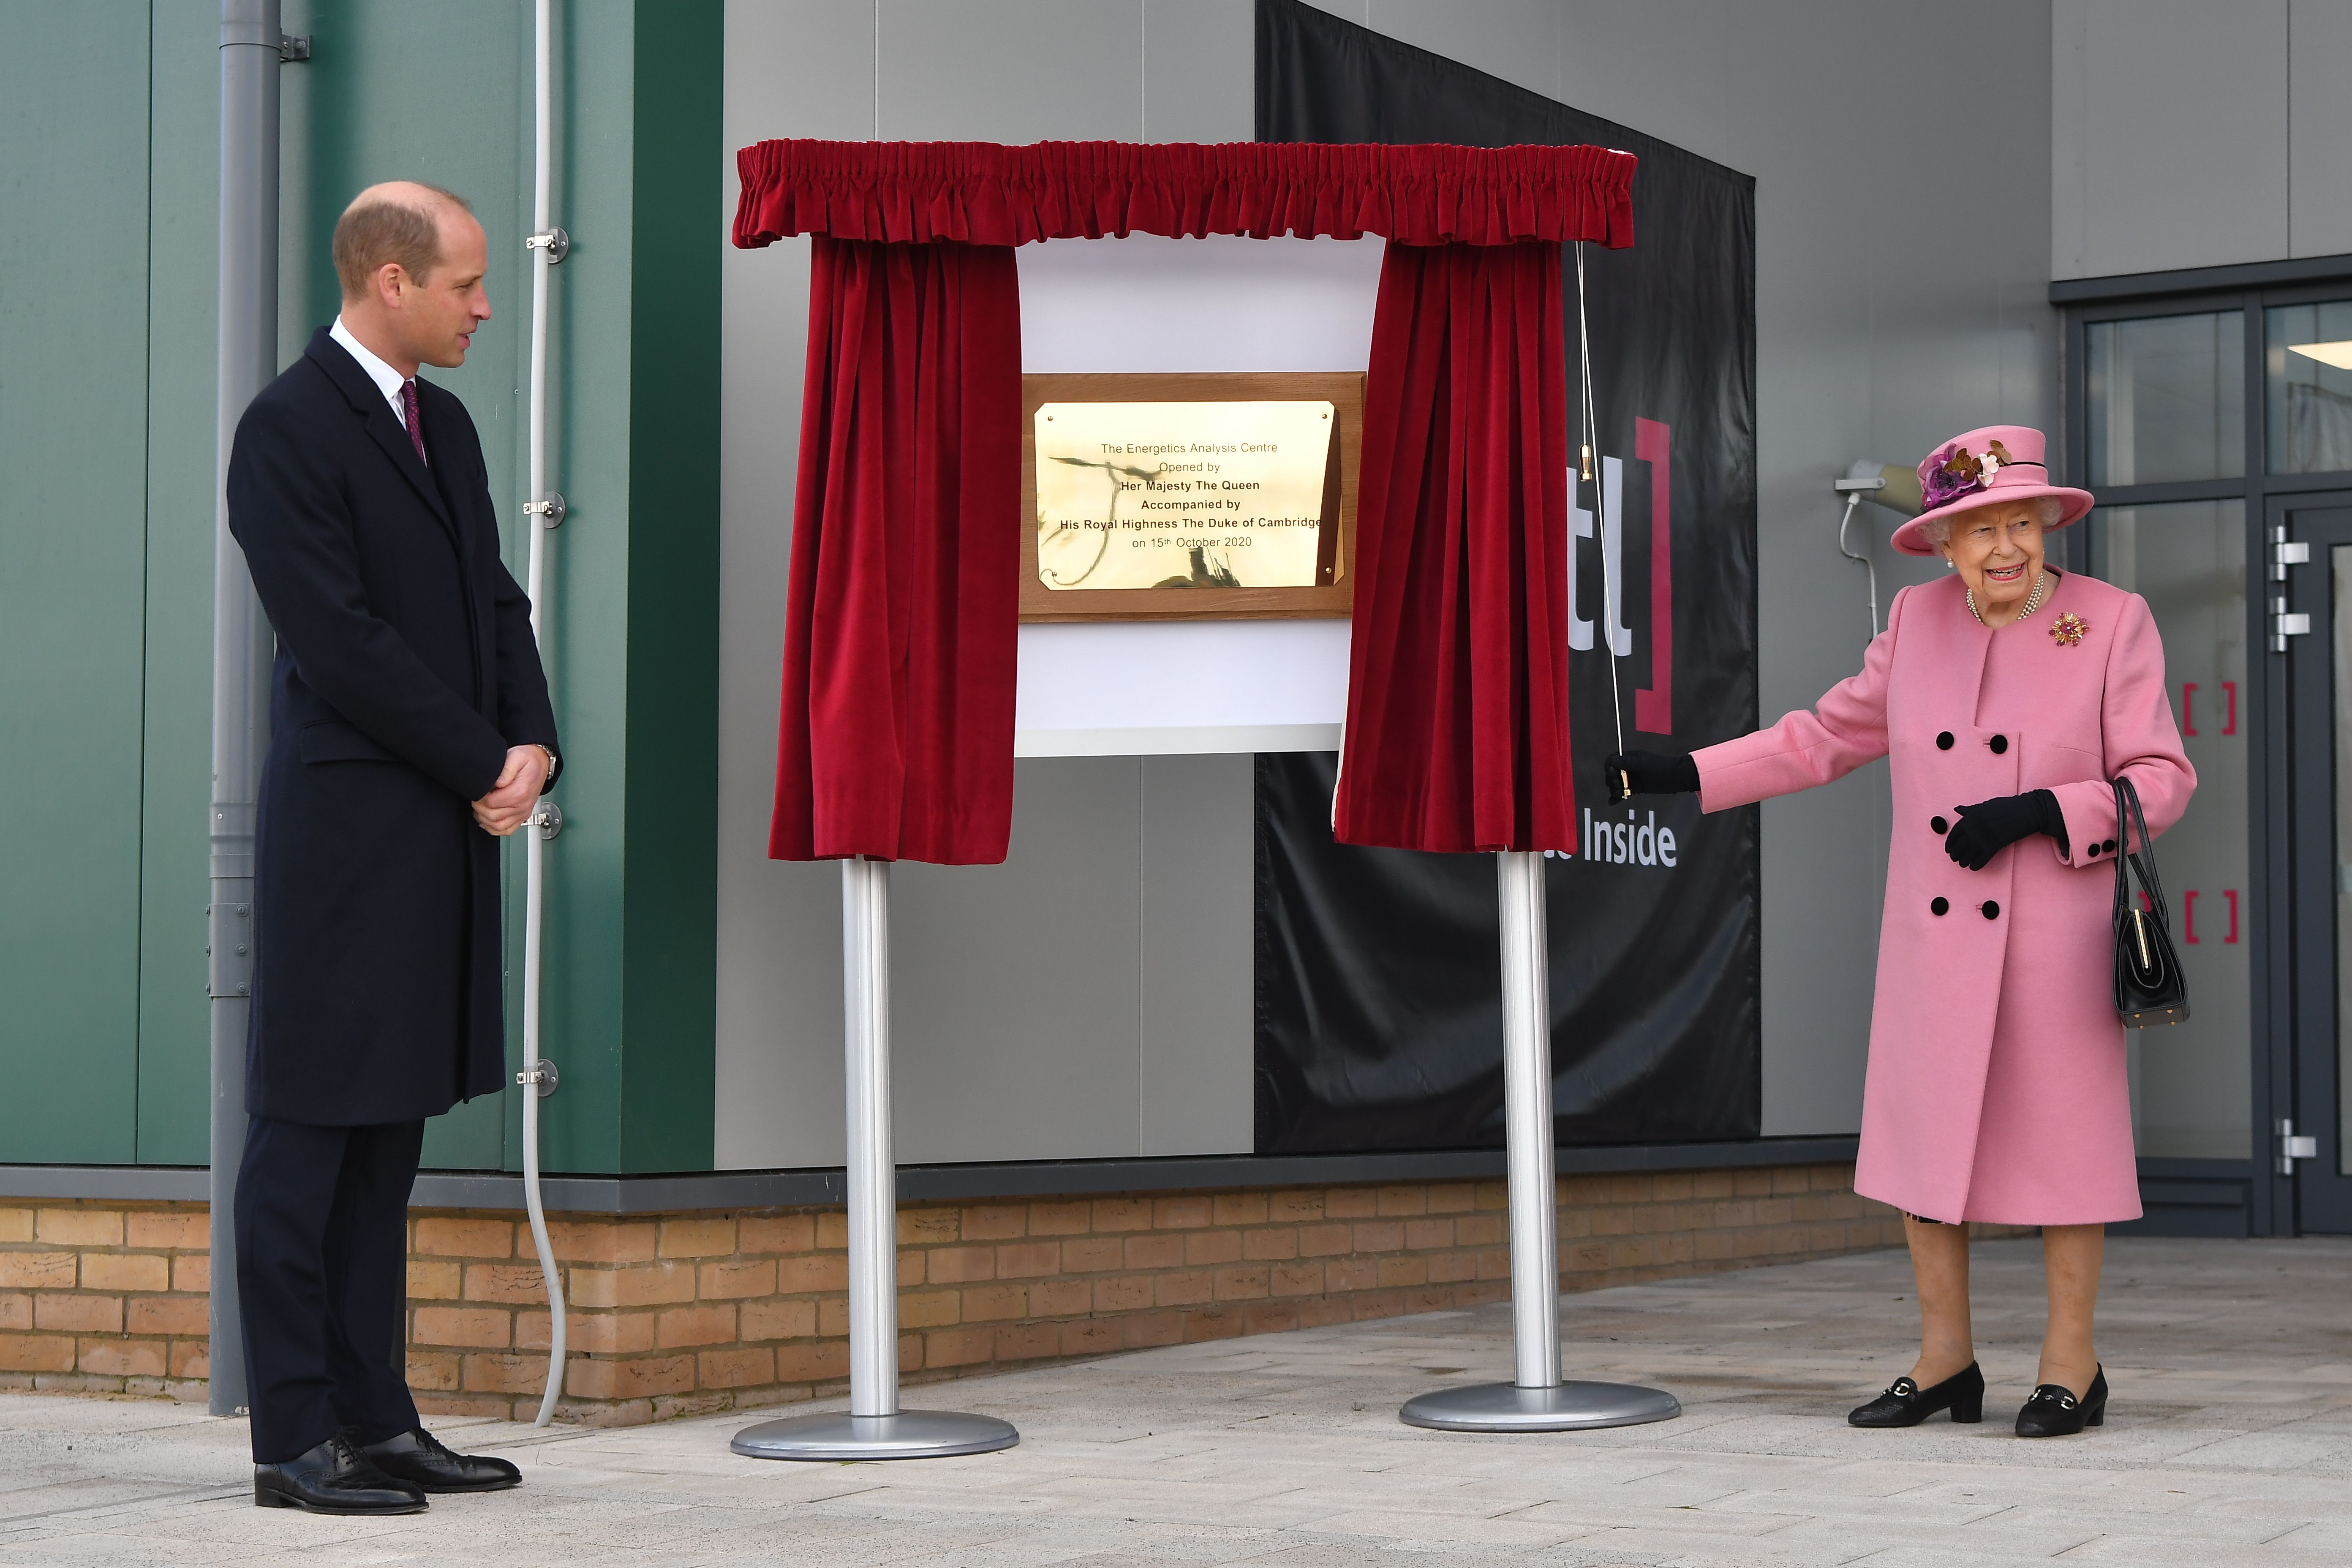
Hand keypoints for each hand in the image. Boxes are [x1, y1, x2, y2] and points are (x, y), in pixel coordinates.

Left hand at [473, 745, 549, 836]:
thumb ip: (507, 768)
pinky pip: (507, 830)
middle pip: (492, 816)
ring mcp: (523, 812)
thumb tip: (498, 782)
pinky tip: (488, 821)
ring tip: (480, 809)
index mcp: (519, 792)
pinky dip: (495, 829)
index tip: (478, 790)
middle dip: (479, 808)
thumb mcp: (517, 757)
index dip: (479, 798)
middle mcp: (522, 805)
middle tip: (476, 798)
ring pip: (498, 827)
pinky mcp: (523, 816)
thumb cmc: (528, 760)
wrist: (541, 764)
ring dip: (485, 820)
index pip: (491, 803)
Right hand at [1604, 750, 1699, 802]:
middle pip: (1611, 774)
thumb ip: (1625, 762)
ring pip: (1616, 784)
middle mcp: (1629, 768)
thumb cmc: (1660, 767)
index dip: (1609, 767)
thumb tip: (1609, 762)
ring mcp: (1632, 779)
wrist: (1677, 778)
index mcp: (1629, 758)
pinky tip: (1613, 802)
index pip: (1611, 761)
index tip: (1613, 774)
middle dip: (1611, 780)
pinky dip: (1616, 797)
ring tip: (1618, 795)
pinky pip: (1623, 793)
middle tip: (1618, 785)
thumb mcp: (1641, 763)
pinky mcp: (1636, 789)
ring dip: (1613, 790)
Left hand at [1944, 789, 2062, 870]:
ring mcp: (1984, 838)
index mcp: (1970, 818)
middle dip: (1955, 854)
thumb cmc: (2005, 807)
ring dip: (1964, 861)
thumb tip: (1957, 809)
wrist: (2025, 812)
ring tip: (1962, 864)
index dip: (1950, 843)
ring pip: (1969, 854)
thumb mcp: (1984, 805)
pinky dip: (1976, 865)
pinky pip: (1982, 859)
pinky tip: (1973, 867)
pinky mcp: (1995, 846)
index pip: (1954, 834)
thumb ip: (1970, 810)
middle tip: (1954, 859)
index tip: (1948, 849)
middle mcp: (1974, 828)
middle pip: (1959, 846)